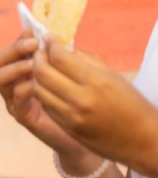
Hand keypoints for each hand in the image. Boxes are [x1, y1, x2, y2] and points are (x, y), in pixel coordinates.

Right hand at [0, 31, 87, 155]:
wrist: (88, 130)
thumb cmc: (81, 97)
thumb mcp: (73, 72)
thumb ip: (63, 57)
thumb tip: (56, 36)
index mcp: (26, 68)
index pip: (14, 49)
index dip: (20, 38)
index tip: (32, 31)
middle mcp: (16, 82)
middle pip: (0, 60)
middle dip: (14, 49)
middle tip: (32, 46)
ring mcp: (16, 99)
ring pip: (1, 78)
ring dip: (15, 68)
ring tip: (32, 65)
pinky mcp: (22, 115)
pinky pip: (14, 100)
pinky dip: (22, 90)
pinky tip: (35, 85)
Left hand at [32, 38, 157, 166]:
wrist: (141, 140)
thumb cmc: (131, 103)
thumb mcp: (113, 76)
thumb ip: (86, 60)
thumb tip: (62, 47)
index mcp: (96, 81)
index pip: (60, 58)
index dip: (49, 45)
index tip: (47, 38)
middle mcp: (82, 98)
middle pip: (43, 73)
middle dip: (37, 58)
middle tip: (39, 51)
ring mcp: (72, 116)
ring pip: (38, 90)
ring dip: (35, 76)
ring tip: (41, 68)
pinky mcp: (67, 128)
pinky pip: (45, 105)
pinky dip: (42, 92)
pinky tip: (47, 86)